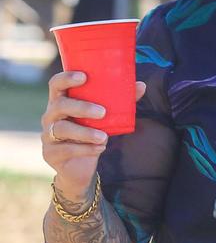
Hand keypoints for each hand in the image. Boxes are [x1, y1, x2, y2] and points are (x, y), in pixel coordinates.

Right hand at [40, 72, 144, 202]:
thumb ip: (120, 101)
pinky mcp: (50, 153)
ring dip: (85, 132)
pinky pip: (66, 149)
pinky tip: (100, 148)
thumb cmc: (93, 131)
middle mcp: (51, 115)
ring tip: (104, 137)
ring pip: (62, 129)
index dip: (66, 78)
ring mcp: (48, 134)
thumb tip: (141, 86)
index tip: (84, 76)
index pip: (56, 84)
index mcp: (62, 101)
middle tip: (103, 112)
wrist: (81, 165)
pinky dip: (85, 149)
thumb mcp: (105, 116)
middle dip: (82, 107)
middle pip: (60, 105)